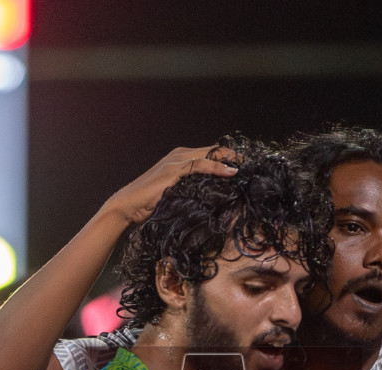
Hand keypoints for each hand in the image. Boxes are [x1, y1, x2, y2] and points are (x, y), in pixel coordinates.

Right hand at [101, 146, 238, 226]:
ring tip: (248, 167)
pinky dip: (217, 168)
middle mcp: (179, 155)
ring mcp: (176, 161)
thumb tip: (214, 199)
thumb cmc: (150, 205)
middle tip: (254, 165)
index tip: (247, 166)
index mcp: (181, 159)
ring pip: (210, 154)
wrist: (127, 207)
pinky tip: (231, 173)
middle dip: (234, 156)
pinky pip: (200, 165)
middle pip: (214, 150)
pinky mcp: (173, 171)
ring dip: (230, 160)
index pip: (211, 153)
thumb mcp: (177, 195)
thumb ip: (193, 191)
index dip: (230, 158)